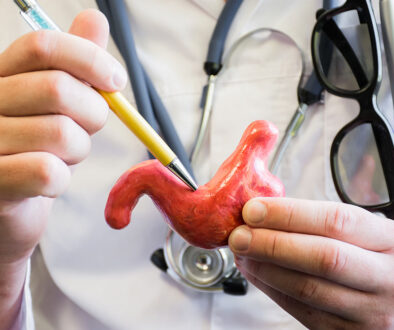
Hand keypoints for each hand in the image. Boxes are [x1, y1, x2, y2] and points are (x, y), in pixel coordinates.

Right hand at [0, 9, 126, 326]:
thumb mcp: (59, 104)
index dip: (89, 58)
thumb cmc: (38, 148)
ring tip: (64, 156)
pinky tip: (50, 181)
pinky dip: (62, 179)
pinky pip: (48, 172)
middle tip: (89, 127)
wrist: (9, 205)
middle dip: (94, 113)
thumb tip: (95, 19)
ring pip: (62, 135)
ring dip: (78, 150)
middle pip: (59, 89)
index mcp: (4, 76)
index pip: (43, 45)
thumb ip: (75, 64)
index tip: (116, 80)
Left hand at [229, 198, 393, 328]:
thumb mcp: (364, 233)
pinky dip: (270, 289)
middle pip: (322, 258)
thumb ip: (320, 222)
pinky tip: (254, 271)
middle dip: (271, 244)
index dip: (289, 214)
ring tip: (242, 252)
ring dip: (264, 268)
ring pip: (307, 289)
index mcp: (389, 242)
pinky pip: (301, 311)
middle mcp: (385, 279)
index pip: (336, 221)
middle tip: (239, 235)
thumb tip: (264, 211)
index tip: (254, 210)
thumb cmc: (373, 257)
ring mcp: (370, 312)